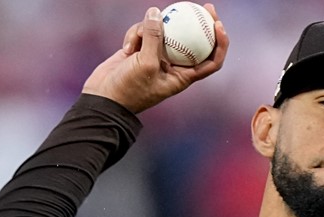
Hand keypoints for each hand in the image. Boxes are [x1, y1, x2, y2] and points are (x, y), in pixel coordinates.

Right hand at [83, 4, 227, 113]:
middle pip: (193, 40)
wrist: (103, 101)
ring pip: (163, 31)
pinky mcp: (139, 50)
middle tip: (203, 6)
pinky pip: (143, 32)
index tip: (218, 25)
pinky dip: (134, 35)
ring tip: (134, 43)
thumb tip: (157, 12)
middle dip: (199, 23)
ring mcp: (156, 56)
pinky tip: (125, 47)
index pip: (212, 60)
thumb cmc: (129, 90)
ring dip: (148, 30)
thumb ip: (154, 37)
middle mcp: (173, 66)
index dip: (220, 43)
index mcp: (183, 76)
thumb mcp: (145, 64)